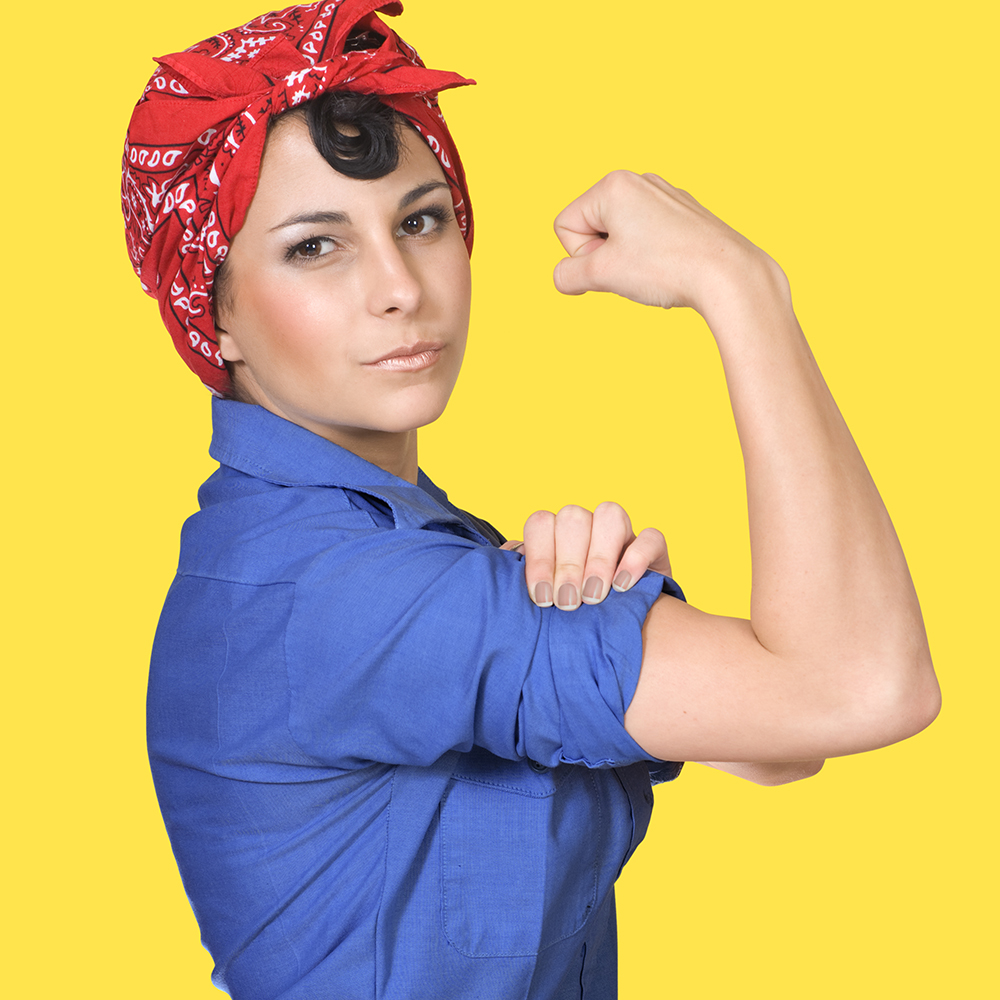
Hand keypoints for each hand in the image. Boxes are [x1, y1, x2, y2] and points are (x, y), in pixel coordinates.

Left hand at [501, 502, 670, 609]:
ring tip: (593, 597)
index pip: (540, 523)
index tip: (541, 598)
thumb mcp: (545, 603)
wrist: (617, 633)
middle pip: (573, 517)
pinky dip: (636, 559)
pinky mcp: (655, 549)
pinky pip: (651, 537)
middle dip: (567, 563)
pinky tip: (623, 586)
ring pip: (610, 515)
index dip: (539, 559)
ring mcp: (622, 534)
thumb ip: (524, 588)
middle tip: (567, 602)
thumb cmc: (571, 618)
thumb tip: (500, 580)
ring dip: (598, 557)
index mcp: (555, 535)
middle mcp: (587, 527)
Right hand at [552, 170, 776, 317]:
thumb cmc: (666, 268)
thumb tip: (563, 277)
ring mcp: (665, 195)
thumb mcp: (602, 274)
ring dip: (626, 260)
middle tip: (634, 270)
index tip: (611, 267)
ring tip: (654, 270)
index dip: (580, 256)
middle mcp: (639, 181)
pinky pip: (647, 238)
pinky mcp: (684, 213)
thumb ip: (568, 275)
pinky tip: (671, 269)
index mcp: (613, 185)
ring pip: (620, 235)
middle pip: (592, 227)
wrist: (728, 275)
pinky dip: (651, 258)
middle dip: (604, 256)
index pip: (566, 225)